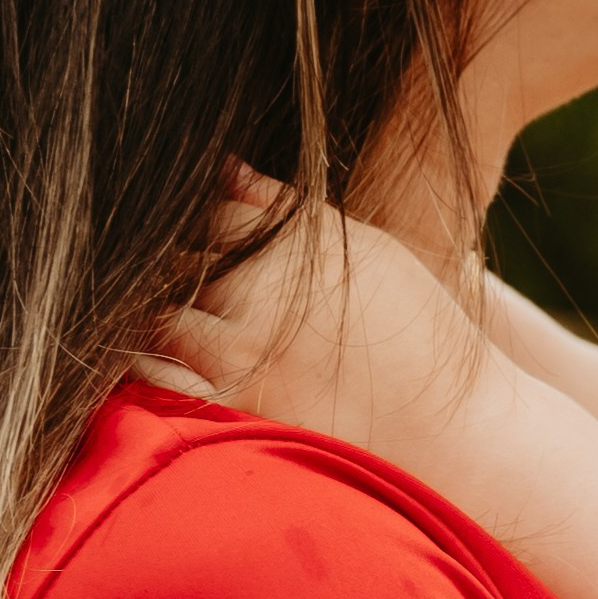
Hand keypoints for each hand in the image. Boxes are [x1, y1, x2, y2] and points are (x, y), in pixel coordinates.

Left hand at [157, 168, 476, 464]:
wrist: (450, 430)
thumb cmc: (418, 336)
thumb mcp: (366, 250)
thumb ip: (287, 208)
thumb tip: (224, 168)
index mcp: (294, 241)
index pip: (217, 214)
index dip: (217, 236)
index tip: (230, 261)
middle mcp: (259, 289)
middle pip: (181, 263)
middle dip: (182, 278)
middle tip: (210, 305)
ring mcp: (240, 350)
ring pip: (157, 317)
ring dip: (159, 322)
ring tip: (191, 339)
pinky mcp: (231, 407)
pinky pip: (154, 378)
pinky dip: (147, 368)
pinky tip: (168, 372)